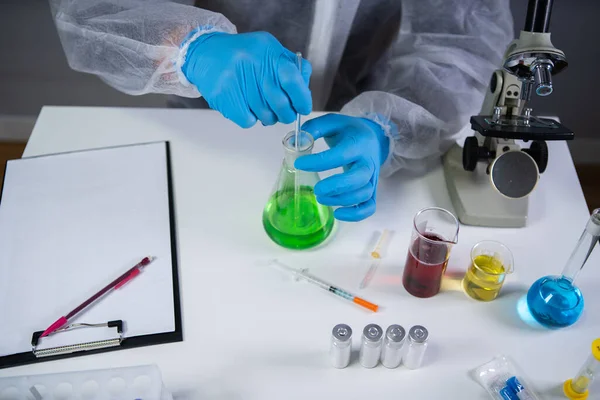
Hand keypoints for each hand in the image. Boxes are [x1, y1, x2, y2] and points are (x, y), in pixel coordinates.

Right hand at [182, 31, 311, 127]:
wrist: (206, 53)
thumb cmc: (243, 54)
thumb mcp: (270, 50)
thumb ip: (292, 68)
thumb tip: (305, 93)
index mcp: (268, 53)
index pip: (293, 80)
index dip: (302, 99)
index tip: (303, 108)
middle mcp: (253, 65)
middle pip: (281, 104)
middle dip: (286, 114)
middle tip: (284, 113)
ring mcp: (237, 82)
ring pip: (266, 116)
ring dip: (268, 117)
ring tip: (261, 106)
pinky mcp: (225, 97)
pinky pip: (249, 121)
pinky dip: (251, 119)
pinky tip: (247, 107)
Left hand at [294, 114, 389, 221]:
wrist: (373, 138)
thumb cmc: (348, 132)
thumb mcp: (333, 122)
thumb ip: (315, 128)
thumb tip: (299, 141)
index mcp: (358, 142)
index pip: (341, 154)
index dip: (319, 162)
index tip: (299, 164)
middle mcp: (368, 161)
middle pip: (358, 178)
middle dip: (335, 187)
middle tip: (316, 189)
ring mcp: (372, 177)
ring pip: (363, 194)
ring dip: (341, 200)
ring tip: (320, 197)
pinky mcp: (372, 189)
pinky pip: (369, 206)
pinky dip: (356, 214)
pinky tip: (338, 214)